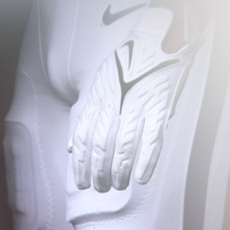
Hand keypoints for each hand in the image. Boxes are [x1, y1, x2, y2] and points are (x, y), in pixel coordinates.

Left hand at [68, 6, 196, 191]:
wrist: (153, 41)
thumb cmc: (125, 66)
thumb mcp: (98, 85)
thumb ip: (86, 116)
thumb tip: (71, 147)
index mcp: (97, 99)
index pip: (83, 138)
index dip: (81, 164)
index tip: (81, 183)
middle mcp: (114, 104)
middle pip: (101, 146)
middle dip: (98, 172)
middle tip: (100, 189)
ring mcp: (137, 106)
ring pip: (123, 147)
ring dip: (119, 171)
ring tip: (118, 186)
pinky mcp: (158, 107)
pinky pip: (151, 139)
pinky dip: (145, 161)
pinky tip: (141, 177)